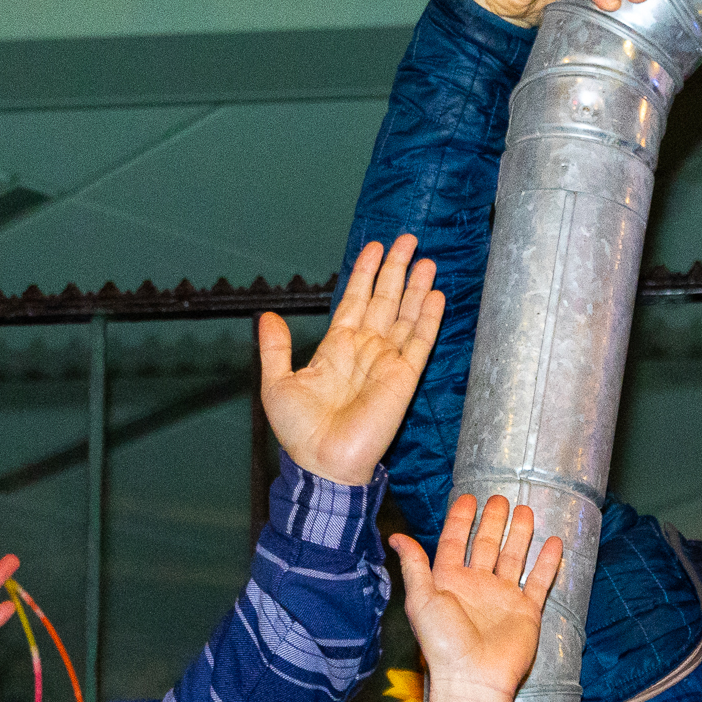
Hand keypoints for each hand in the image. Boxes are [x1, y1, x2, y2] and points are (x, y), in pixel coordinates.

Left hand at [258, 234, 442, 485]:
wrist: (322, 463)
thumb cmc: (300, 432)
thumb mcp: (276, 384)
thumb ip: (276, 348)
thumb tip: (267, 316)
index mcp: (336, 347)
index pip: (355, 300)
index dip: (365, 273)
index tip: (375, 247)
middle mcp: (365, 349)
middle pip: (385, 300)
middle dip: (396, 269)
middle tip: (408, 239)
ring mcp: (386, 362)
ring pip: (406, 315)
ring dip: (416, 287)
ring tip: (426, 259)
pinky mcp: (404, 378)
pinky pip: (420, 342)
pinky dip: (429, 319)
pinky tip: (435, 296)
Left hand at [390, 493, 561, 697]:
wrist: (474, 677)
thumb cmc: (443, 642)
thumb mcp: (421, 599)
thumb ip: (414, 566)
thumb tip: (397, 536)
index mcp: (449, 582)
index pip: (454, 542)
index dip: (460, 520)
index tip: (469, 498)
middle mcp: (476, 586)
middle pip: (486, 545)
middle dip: (493, 522)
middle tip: (501, 499)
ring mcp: (502, 598)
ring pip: (513, 558)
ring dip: (519, 535)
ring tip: (526, 510)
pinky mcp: (525, 611)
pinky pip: (538, 582)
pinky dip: (546, 563)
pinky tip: (553, 542)